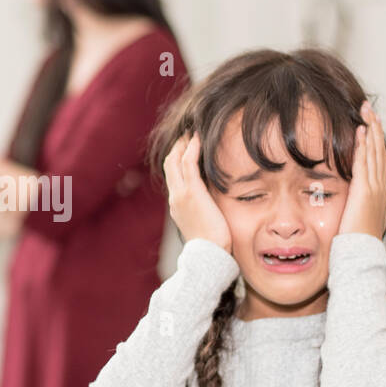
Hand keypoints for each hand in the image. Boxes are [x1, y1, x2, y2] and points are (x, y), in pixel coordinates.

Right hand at [162, 133, 231, 251]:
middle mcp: (175, 196)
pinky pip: (188, 163)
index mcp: (177, 204)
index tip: (187, 147)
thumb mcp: (206, 222)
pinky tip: (199, 139)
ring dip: (184, 143)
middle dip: (178, 147)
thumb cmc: (213, 243)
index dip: (178, 158)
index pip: (173, 175)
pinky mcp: (191, 192)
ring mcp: (180, 194)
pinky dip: (192, 148)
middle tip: (188, 134)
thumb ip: (206, 207)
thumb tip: (216, 199)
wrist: (209, 254)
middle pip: (170, 164)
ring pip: (175, 160)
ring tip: (193, 132)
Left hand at [338, 100, 385, 239]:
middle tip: (370, 109)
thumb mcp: (357, 223)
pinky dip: (363, 146)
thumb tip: (351, 206)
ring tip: (366, 112)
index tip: (370, 125)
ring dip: (370, 130)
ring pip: (373, 153)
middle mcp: (380, 190)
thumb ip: (356, 211)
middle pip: (378, 152)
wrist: (360, 258)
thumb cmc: (355, 246)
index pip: (377, 163)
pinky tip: (360, 131)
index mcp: (379, 196)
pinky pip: (364, 163)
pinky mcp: (364, 192)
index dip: (374, 143)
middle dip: (374, 129)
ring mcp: (374, 190)